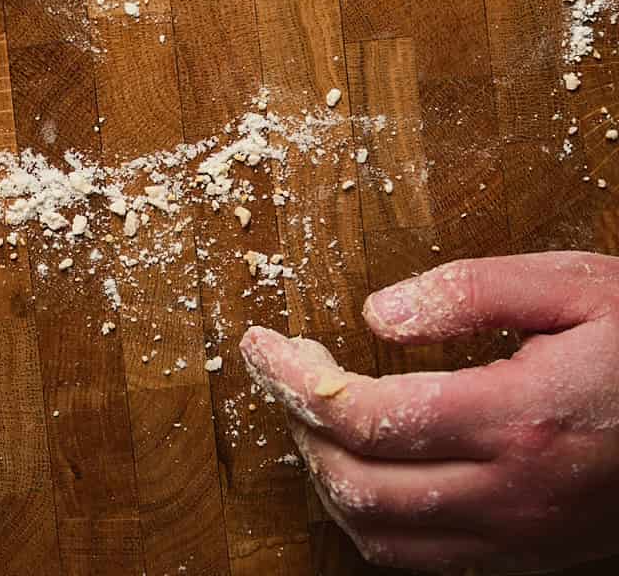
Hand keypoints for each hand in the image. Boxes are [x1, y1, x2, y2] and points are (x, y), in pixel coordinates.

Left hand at [241, 252, 618, 571]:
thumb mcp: (571, 285)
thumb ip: (469, 292)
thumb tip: (376, 313)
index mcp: (516, 417)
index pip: (365, 416)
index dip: (295, 380)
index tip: (261, 342)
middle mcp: (511, 493)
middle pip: (358, 486)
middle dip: (297, 428)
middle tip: (278, 372)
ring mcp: (521, 537)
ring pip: (383, 538)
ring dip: (327, 479)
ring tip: (310, 413)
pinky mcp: (530, 557)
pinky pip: (425, 562)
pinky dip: (372, 522)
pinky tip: (363, 468)